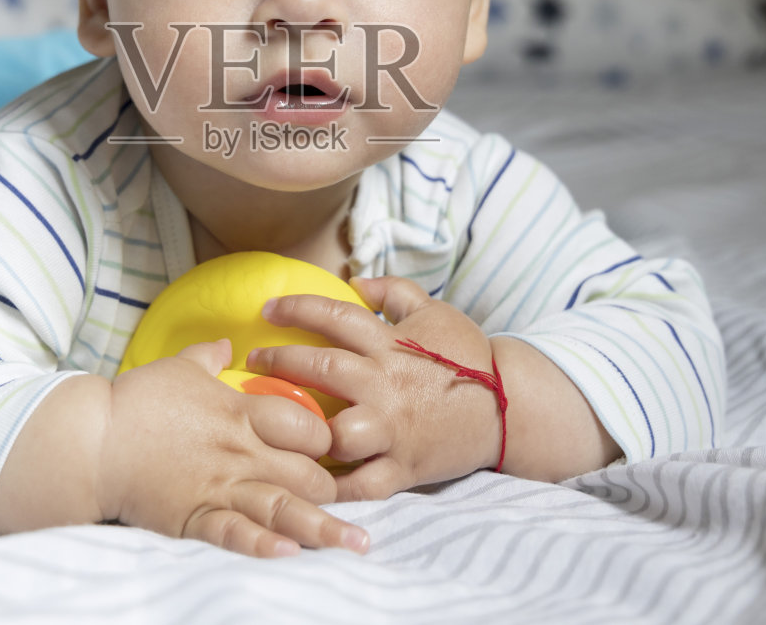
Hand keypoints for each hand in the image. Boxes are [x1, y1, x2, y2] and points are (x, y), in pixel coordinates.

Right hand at [96, 339, 371, 557]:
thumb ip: (208, 357)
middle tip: (347, 501)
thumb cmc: (135, 401)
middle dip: (331, 489)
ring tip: (356, 544)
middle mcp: (239, 452)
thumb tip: (226, 343)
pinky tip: (292, 554)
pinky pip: (237, 534)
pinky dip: (265, 545)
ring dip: (324, 528)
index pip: (305, 425)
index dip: (326, 439)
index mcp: (239, 413)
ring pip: (284, 508)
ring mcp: (219, 487)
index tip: (333, 449)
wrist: (91, 439)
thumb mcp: (177, 368)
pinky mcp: (195, 517)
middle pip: (306, 472)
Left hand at [248, 277, 503, 500]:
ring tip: (271, 426)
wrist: (510, 406)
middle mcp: (387, 386)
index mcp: (392, 345)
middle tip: (255, 363)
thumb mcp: (435, 310)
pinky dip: (332, 486)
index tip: (266, 309)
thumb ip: (393, 291)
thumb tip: (354, 279)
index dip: (296, 309)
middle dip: (280, 364)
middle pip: (322, 371)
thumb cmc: (468, 355)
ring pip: (336, 434)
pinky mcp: (404, 467)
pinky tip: (303, 479)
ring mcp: (394, 430)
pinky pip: (361, 484)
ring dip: (301, 432)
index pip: (334, 316)